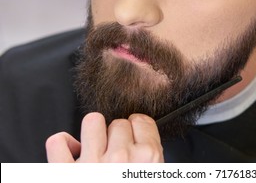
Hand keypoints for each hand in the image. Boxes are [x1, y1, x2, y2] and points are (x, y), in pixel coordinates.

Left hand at [46, 112, 163, 162]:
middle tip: (116, 155)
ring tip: (96, 149)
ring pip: (92, 121)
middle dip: (117, 136)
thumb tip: (144, 133)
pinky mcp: (65, 173)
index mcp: (148, 158)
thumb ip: (152, 154)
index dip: (137, 129)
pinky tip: (72, 154)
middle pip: (119, 123)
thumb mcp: (157, 174)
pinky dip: (63, 146)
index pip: (142, 121)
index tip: (134, 138)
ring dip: (94, 133)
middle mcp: (121, 158)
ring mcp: (91, 164)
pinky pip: (58, 143)